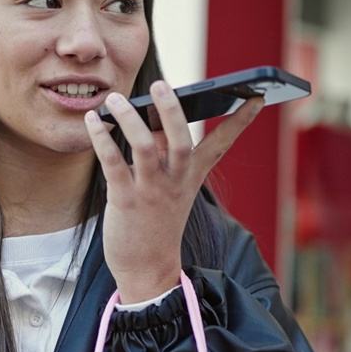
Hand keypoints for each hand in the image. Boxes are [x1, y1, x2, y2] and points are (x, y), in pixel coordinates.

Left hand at [85, 80, 262, 302]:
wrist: (147, 269)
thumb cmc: (156, 222)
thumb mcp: (170, 187)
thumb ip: (163, 153)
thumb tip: (145, 116)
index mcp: (192, 176)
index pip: (221, 144)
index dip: (240, 120)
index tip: (257, 96)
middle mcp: (175, 181)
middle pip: (181, 140)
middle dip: (171, 110)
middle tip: (159, 83)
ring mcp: (151, 191)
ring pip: (144, 147)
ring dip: (128, 118)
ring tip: (114, 98)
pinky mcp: (125, 200)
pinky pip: (113, 163)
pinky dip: (102, 138)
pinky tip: (93, 121)